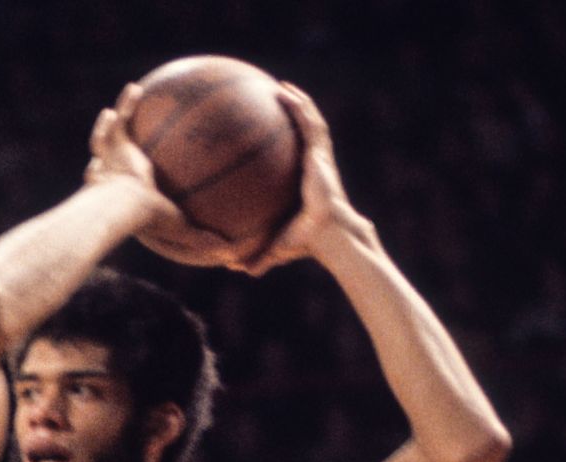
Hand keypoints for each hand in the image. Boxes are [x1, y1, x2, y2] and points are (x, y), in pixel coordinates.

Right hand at [87, 84, 246, 264]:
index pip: (132, 187)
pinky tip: (136, 87)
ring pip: (107, 137)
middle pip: (113, 162)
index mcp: (132, 194)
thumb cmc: (150, 220)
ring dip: (111, 122)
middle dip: (113, 155)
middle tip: (124, 146)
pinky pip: (120, 119)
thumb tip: (231, 253)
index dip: (132, 183)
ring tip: (121, 106)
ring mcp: (111, 158)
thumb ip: (204, 238)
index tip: (141, 179)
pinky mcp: (113, 143)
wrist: (124, 205)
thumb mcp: (183, 229)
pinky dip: (126, 103)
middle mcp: (116, 174)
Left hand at [240, 83, 377, 275]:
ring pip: (310, 123)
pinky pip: (310, 124)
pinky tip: (286, 93)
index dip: (286, 143)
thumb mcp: (276, 248)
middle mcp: (314, 166)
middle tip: (274, 100)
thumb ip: (258, 256)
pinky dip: (301, 107)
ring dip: (299, 103)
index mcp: (306, 182)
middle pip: (303, 135)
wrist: (330, 236)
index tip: (270, 132)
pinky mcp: (321, 154)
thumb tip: (235, 270)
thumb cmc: (308, 243)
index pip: (296, 158)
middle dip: (293, 115)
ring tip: (282, 87)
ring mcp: (319, 158)